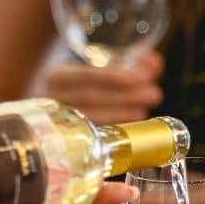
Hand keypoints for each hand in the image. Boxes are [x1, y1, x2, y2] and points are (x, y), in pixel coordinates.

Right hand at [39, 52, 163, 124]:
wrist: (48, 110)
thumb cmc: (79, 85)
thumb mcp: (94, 69)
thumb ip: (124, 64)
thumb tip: (155, 63)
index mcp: (56, 76)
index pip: (84, 75)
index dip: (111, 76)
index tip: (140, 77)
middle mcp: (50, 99)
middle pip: (88, 99)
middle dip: (124, 96)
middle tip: (154, 94)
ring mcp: (56, 123)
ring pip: (88, 119)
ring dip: (120, 114)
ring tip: (143, 111)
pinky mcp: (65, 140)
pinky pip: (90, 136)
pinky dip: (113, 128)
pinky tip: (131, 125)